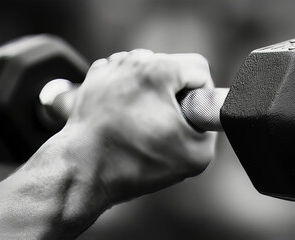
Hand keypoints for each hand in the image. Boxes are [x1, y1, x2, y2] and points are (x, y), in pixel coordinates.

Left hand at [65, 49, 216, 203]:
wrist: (83, 171)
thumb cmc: (134, 162)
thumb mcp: (197, 154)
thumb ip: (211, 126)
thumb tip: (204, 115)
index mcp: (158, 70)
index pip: (200, 69)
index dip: (202, 97)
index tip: (189, 119)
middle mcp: (132, 60)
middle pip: (173, 68)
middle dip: (176, 96)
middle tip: (165, 126)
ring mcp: (110, 67)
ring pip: (148, 74)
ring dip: (152, 96)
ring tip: (141, 124)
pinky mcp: (94, 79)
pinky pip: (126, 80)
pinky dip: (130, 97)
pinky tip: (124, 120)